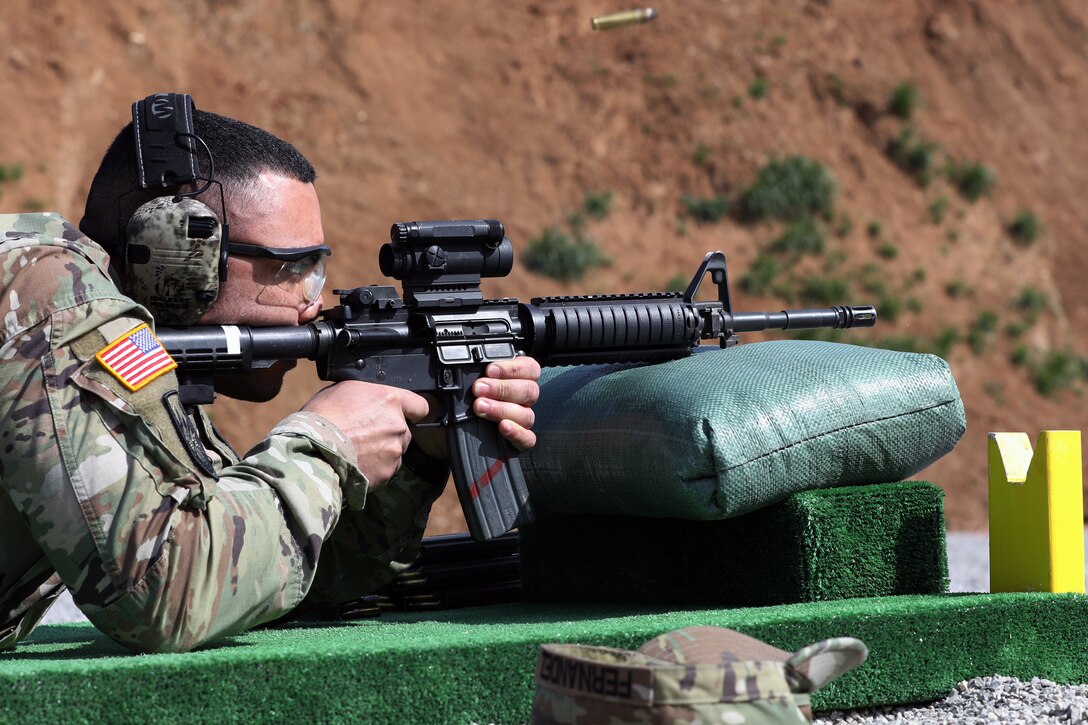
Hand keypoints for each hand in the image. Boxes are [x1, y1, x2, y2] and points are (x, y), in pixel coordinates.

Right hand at [302, 381, 429, 488]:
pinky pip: (385, 470)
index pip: (419, 405)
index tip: (407, 415)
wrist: (312, 450)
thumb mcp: (342, 390)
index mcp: (390, 400)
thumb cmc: (321, 418)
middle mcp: (398, 425)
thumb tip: (369, 399)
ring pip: (394, 451)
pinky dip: (373, 469)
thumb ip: (367, 395)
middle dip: (388, 434)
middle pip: (403, 431)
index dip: (412, 411)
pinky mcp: (386, 472)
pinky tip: (354, 464)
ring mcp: (394, 451)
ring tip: (355, 451)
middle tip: (363, 436)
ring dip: (381, 452)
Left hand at [412, 357, 541, 458]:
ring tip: (480, 407)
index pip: (528, 368)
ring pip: (526, 414)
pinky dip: (517, 432)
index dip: (512, 368)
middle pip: (529, 390)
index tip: (489, 370)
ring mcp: (520, 422)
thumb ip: (459, 376)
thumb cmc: (450, 406)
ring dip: (502, 409)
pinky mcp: (517, 442)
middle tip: (478, 389)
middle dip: (502, 388)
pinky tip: (503, 427)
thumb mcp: (451, 386)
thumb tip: (452, 370)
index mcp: (512, 379)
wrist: (438, 435)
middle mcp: (520, 399)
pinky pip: (528, 439)